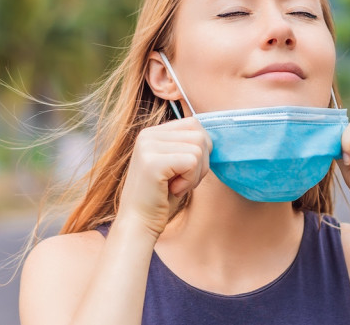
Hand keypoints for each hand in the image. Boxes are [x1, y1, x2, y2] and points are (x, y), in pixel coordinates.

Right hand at [117, 117, 211, 237]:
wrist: (138, 224)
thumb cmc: (161, 198)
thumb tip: (211, 137)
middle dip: (201, 163)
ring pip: (198, 149)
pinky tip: (173, 190)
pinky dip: (190, 181)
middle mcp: (147, 135)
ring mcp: (148, 146)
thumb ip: (188, 146)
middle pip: (199, 135)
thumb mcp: (176, 166)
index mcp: (152, 133)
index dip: (200, 151)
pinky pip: (192, 161)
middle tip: (181, 181)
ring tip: (175, 186)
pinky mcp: (153, 161)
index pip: (193, 124)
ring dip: (194, 174)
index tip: (184, 171)